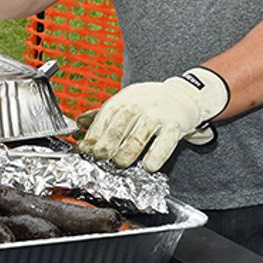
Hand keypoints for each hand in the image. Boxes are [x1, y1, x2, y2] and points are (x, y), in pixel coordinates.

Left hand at [76, 67, 229, 171]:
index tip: (86, 149)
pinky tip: (148, 167)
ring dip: (127, 151)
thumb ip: (103, 115)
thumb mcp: (126, 102)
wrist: (185, 96)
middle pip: (120, 123)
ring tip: (120, 163)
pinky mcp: (175, 125)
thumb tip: (78, 125)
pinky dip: (155, 156)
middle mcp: (141, 103)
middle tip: (101, 158)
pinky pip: (165, 142)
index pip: (106, 114)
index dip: (94, 133)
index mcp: (126, 98)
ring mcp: (159, 114)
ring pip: (140, 134)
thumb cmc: (150, 104)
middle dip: (107, 143)